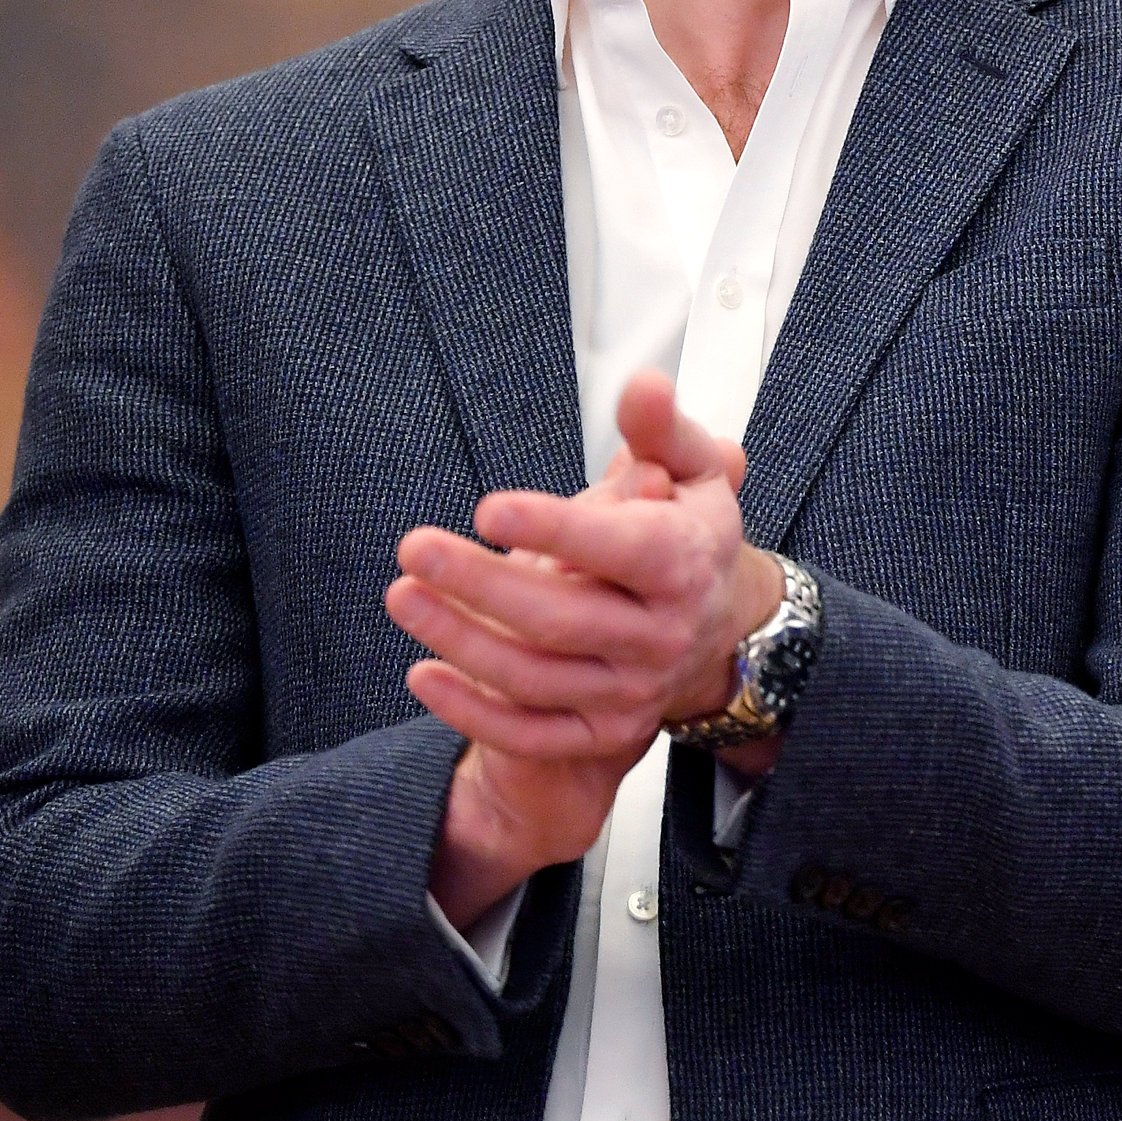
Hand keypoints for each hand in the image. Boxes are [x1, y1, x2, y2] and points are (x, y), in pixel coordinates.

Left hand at [392, 375, 780, 921]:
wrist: (719, 627)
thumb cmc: (687, 534)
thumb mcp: (694, 472)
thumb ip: (661, 429)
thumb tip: (644, 386)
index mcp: (686, 564)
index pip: (624, 550)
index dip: (557, 529)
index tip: (489, 507)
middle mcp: (663, 635)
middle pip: (562, 617)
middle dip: (480, 584)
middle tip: (416, 549)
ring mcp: (633, 690)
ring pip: (534, 676)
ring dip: (458, 639)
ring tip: (402, 595)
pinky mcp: (604, 732)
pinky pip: (532, 734)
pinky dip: (472, 711)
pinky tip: (423, 674)